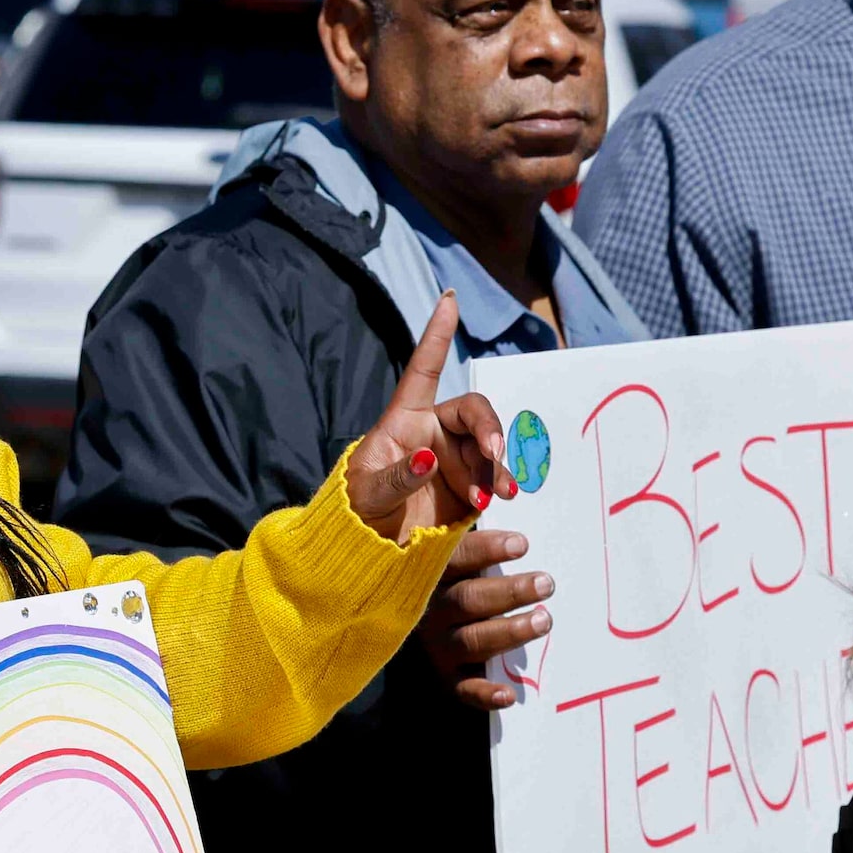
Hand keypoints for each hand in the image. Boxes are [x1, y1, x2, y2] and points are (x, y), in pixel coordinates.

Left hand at [344, 292, 511, 540]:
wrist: (366, 554)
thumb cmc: (354, 513)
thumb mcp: (366, 495)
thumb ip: (397, 477)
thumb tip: (427, 458)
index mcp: (403, 421)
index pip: (424, 371)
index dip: (437, 335)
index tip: (449, 299)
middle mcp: (433, 433)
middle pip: (472, 413)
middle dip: (489, 429)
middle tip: (494, 456)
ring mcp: (454, 460)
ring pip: (487, 449)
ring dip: (495, 467)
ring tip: (492, 495)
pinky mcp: (468, 488)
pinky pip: (492, 479)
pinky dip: (498, 486)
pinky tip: (499, 502)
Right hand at [419, 527, 552, 709]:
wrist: (405, 620)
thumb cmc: (453, 576)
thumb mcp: (456, 550)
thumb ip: (474, 531)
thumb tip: (507, 496)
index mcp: (430, 572)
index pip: (456, 557)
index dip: (488, 549)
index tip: (522, 544)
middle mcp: (429, 608)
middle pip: (468, 599)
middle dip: (510, 592)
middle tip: (547, 583)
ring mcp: (436, 644)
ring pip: (471, 640)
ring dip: (509, 632)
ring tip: (544, 621)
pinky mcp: (446, 675)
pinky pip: (463, 688)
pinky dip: (484, 693)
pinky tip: (509, 695)